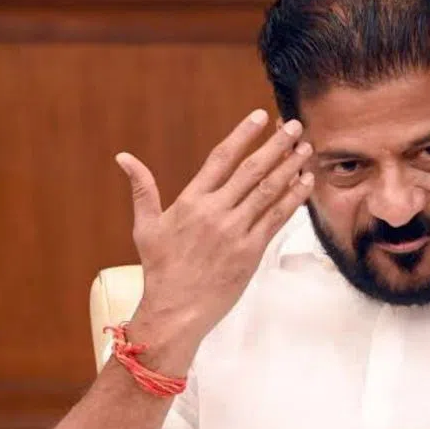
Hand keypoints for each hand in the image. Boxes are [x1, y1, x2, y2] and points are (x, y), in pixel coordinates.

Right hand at [115, 109, 313, 349]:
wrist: (176, 311)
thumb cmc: (160, 269)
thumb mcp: (146, 227)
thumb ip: (142, 189)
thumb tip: (124, 157)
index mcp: (191, 201)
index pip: (221, 158)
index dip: (243, 134)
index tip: (260, 117)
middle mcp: (216, 212)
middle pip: (252, 169)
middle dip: (276, 145)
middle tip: (295, 125)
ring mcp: (236, 231)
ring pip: (269, 191)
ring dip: (290, 167)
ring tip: (305, 149)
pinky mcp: (252, 251)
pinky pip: (277, 218)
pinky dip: (294, 198)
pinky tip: (305, 182)